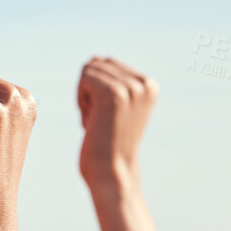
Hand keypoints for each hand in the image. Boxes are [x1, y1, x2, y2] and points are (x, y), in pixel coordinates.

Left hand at [76, 56, 157, 185]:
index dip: (98, 89)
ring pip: (89, 70)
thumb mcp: (117, 107)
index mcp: (150, 84)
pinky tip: (91, 121)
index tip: (108, 116)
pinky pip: (84, 78)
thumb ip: (112, 81)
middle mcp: (144, 83)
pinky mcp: (113, 93)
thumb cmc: (108, 143)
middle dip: (90, 89)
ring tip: (97, 121)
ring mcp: (130, 87)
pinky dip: (81, 100)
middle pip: (98, 63)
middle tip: (100, 119)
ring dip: (85, 96)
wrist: (111, 173)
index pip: (108, 63)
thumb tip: (95, 58)